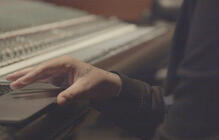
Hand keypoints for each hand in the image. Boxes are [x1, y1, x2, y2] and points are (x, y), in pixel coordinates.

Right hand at [6, 56, 121, 104]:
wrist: (107, 84)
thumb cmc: (99, 81)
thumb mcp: (85, 88)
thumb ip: (72, 94)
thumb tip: (60, 100)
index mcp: (66, 63)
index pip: (45, 69)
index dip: (31, 76)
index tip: (20, 82)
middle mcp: (62, 65)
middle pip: (40, 69)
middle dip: (24, 74)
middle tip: (9, 79)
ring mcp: (61, 71)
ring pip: (41, 73)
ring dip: (28, 77)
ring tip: (14, 81)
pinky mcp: (62, 77)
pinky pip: (46, 79)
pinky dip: (36, 81)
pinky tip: (29, 83)